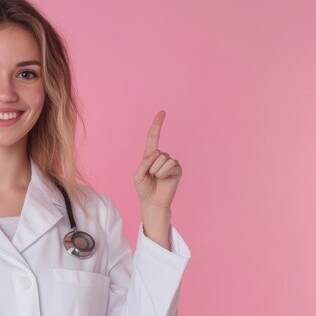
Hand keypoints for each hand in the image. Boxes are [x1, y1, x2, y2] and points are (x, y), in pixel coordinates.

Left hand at [134, 110, 182, 248]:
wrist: (153, 202)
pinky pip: (171, 165)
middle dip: (151, 167)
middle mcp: (161, 157)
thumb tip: (158, 154)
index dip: (157, 124)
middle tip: (152, 177)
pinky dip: (165, 174)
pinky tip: (165, 180)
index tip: (162, 112)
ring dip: (158, 171)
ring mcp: (170, 162)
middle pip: (157, 154)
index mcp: (150, 155)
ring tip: (157, 179)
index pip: (153, 137)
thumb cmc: (144, 189)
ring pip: (164, 160)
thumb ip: (144, 162)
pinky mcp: (177, 169)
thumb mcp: (138, 175)